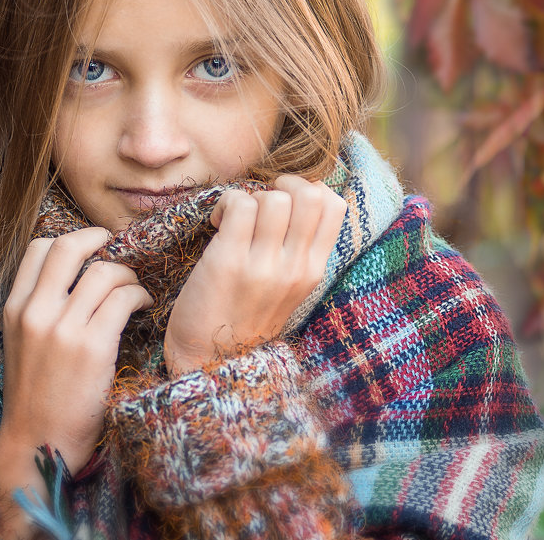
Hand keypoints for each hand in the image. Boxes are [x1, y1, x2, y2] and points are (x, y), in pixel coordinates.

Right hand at [0, 227, 151, 534]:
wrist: (38, 444)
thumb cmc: (35, 398)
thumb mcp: (21, 344)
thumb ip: (38, 310)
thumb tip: (74, 279)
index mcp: (14, 309)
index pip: (38, 248)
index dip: (69, 240)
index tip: (90, 248)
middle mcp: (35, 312)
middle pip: (68, 247)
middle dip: (98, 238)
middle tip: (116, 246)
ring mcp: (63, 328)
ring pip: (103, 272)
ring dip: (127, 274)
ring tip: (135, 289)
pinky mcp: (92, 347)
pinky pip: (123, 300)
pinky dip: (139, 296)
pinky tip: (143, 305)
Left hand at [163, 175, 346, 375]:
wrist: (209, 358)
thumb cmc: (243, 317)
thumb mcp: (287, 289)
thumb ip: (297, 251)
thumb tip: (296, 200)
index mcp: (313, 271)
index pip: (334, 206)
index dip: (308, 189)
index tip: (284, 203)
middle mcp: (295, 267)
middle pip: (310, 195)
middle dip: (282, 185)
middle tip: (260, 202)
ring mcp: (264, 265)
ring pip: (273, 197)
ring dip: (250, 197)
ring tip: (234, 219)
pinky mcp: (229, 261)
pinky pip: (239, 204)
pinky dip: (225, 204)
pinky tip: (216, 224)